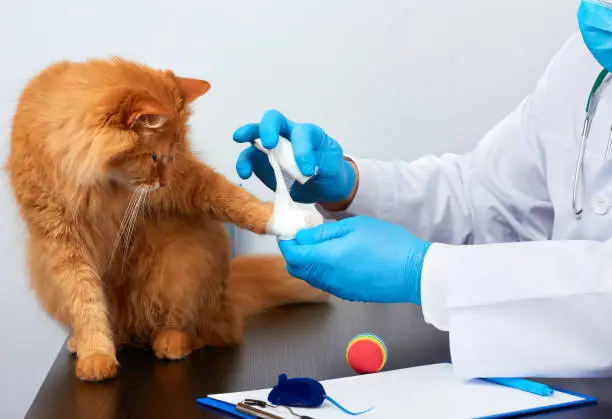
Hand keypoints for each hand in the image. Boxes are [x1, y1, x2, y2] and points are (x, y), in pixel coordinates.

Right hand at [233, 109, 355, 204]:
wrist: (323, 185)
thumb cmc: (329, 170)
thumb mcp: (333, 167)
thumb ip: (321, 165)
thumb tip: (304, 171)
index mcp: (307, 133)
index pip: (301, 132)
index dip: (303, 149)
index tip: (307, 171)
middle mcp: (287, 135)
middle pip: (273, 120)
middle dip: (267, 128)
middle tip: (268, 143)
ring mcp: (272, 148)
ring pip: (255, 135)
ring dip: (247, 141)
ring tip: (246, 161)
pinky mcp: (262, 162)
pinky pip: (249, 158)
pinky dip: (244, 164)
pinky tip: (245, 174)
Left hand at [277, 216, 431, 303]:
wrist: (415, 271)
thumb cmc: (389, 244)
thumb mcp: (354, 226)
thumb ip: (323, 232)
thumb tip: (302, 236)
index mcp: (326, 259)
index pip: (292, 253)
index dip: (287, 241)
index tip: (291, 231)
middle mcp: (327, 278)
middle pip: (296, 268)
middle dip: (295, 252)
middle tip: (307, 236)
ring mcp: (338, 289)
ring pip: (311, 276)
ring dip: (310, 261)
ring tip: (326, 244)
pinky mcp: (349, 294)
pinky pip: (326, 282)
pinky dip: (324, 270)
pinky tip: (340, 257)